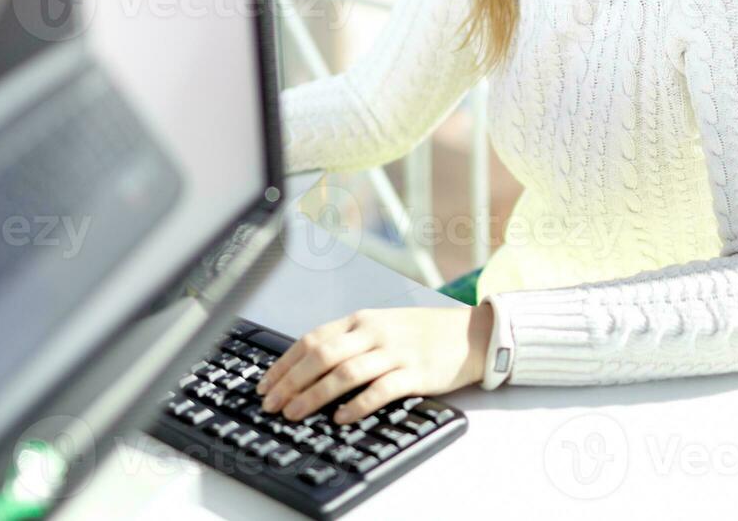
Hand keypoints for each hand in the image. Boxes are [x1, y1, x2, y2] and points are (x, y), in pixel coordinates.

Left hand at [254, 304, 493, 425]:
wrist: (471, 335)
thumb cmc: (421, 334)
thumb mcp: (381, 326)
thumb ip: (349, 340)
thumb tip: (308, 365)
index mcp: (360, 319)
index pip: (312, 339)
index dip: (285, 364)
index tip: (266, 385)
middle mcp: (373, 332)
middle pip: (322, 355)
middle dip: (291, 382)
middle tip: (272, 404)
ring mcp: (394, 351)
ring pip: (344, 372)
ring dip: (315, 394)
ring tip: (296, 413)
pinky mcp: (414, 373)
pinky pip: (380, 389)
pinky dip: (357, 404)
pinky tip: (340, 417)